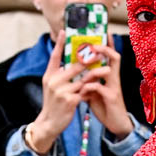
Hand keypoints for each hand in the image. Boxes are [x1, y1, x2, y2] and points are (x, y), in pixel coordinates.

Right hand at [30, 31, 89, 151]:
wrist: (49, 123)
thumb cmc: (53, 104)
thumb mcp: (51, 87)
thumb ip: (58, 75)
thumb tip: (66, 64)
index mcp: (49, 75)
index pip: (54, 56)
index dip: (59, 43)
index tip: (64, 31)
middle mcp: (54, 81)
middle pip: (75, 66)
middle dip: (89, 59)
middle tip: (100, 52)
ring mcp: (62, 91)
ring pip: (83, 79)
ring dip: (96, 74)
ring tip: (107, 70)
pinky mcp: (70, 101)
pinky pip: (85, 92)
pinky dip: (92, 90)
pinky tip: (100, 88)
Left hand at [75, 43, 132, 138]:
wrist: (116, 125)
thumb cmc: (106, 108)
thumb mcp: (94, 93)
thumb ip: (87, 83)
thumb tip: (75, 77)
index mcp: (110, 76)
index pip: (110, 56)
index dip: (108, 44)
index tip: (103, 32)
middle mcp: (114, 78)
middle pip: (115, 57)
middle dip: (104, 47)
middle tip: (93, 43)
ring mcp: (114, 87)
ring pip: (109, 69)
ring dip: (95, 67)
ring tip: (84, 68)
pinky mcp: (112, 97)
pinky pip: (100, 87)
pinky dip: (89, 86)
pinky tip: (82, 91)